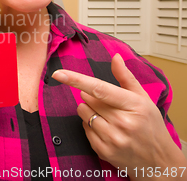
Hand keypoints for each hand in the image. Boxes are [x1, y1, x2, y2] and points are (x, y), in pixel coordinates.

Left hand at [52, 54, 185, 179]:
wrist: (158, 160)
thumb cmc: (150, 125)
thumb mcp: (143, 98)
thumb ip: (126, 77)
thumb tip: (116, 57)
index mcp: (133, 105)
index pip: (99, 89)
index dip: (76, 80)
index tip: (59, 74)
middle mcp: (123, 123)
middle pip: (88, 99)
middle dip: (92, 97)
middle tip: (108, 104)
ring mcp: (113, 138)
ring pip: (83, 113)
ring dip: (89, 110)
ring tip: (107, 117)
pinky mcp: (103, 150)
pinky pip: (84, 128)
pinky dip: (90, 125)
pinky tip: (105, 129)